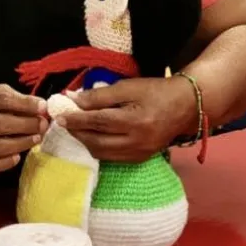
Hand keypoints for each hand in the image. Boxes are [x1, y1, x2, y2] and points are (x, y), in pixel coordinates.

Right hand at [0, 84, 47, 174]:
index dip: (24, 103)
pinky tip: (17, 155)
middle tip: (43, 125)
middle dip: (26, 125)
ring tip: (36, 139)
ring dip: (22, 143)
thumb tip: (41, 107)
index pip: (0, 99)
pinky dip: (8, 161)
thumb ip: (13, 100)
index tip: (43, 107)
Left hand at [55, 77, 196, 162]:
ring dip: (85, 142)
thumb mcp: (128, 87)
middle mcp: (137, 142)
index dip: (76, 119)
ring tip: (76, 129)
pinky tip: (93, 137)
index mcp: (135, 121)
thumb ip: (99, 95)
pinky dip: (98, 148)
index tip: (59, 115)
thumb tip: (73, 99)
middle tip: (64, 123)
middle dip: (77, 133)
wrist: (186, 105)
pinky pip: (112, 158)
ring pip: (102, 153)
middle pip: (97, 142)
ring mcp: (140, 153)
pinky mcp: (141, 158)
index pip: (98, 122)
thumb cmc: (156, 91)